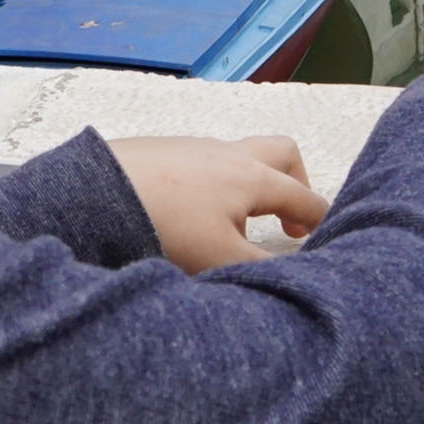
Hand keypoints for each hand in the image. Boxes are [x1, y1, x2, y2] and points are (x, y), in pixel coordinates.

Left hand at [108, 135, 324, 273]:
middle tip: (289, 219)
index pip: (303, 196)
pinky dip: (216, 185)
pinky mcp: (163, 152)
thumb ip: (263, 268)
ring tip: (237, 223)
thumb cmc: (168, 225)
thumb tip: (294, 275)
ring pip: (240, 156)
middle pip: (281, 153)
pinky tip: (192, 215)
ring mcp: (194, 148)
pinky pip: (205, 162)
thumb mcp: (222, 258)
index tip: (326, 240)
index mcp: (253, 176)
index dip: (321, 220)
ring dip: (252, 184)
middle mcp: (229, 153)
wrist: (96, 192)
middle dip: (296, 182)